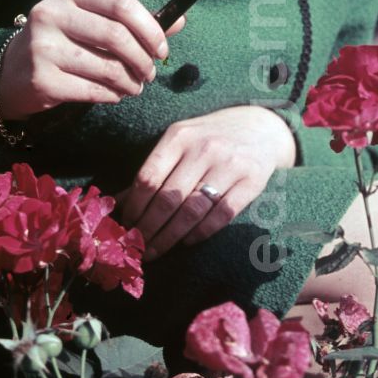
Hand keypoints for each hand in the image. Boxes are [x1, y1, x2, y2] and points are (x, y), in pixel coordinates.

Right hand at [0, 0, 184, 120]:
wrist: (9, 71)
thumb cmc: (63, 40)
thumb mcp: (92, 21)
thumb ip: (134, 20)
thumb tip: (180, 20)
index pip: (121, 4)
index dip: (150, 28)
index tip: (162, 49)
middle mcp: (51, 13)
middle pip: (117, 36)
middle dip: (143, 59)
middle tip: (150, 73)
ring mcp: (43, 47)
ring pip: (107, 67)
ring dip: (130, 82)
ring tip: (134, 86)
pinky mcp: (41, 80)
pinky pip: (92, 90)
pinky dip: (112, 95)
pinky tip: (115, 95)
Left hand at [121, 106, 296, 259]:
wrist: (260, 126)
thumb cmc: (210, 137)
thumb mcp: (180, 142)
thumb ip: (153, 170)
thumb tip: (117, 203)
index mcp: (180, 135)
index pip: (148, 178)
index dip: (134, 208)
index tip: (127, 226)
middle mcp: (204, 148)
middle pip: (168, 198)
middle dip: (148, 229)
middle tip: (137, 248)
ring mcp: (230, 164)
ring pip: (192, 211)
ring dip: (170, 237)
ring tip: (156, 251)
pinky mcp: (252, 181)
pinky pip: (221, 215)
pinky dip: (200, 233)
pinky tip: (187, 241)